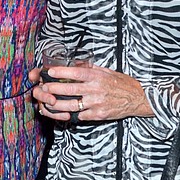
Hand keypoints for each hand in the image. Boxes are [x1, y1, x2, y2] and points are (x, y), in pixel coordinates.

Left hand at [32, 65, 153, 122]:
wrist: (136, 99)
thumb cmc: (120, 83)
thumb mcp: (106, 71)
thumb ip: (90, 68)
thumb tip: (74, 64)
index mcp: (97, 76)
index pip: (76, 73)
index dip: (61, 72)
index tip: (50, 72)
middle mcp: (96, 90)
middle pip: (70, 89)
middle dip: (53, 89)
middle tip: (43, 87)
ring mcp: (96, 104)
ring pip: (71, 105)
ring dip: (57, 104)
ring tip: (47, 102)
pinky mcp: (98, 115)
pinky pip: (80, 115)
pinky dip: (70, 114)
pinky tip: (62, 112)